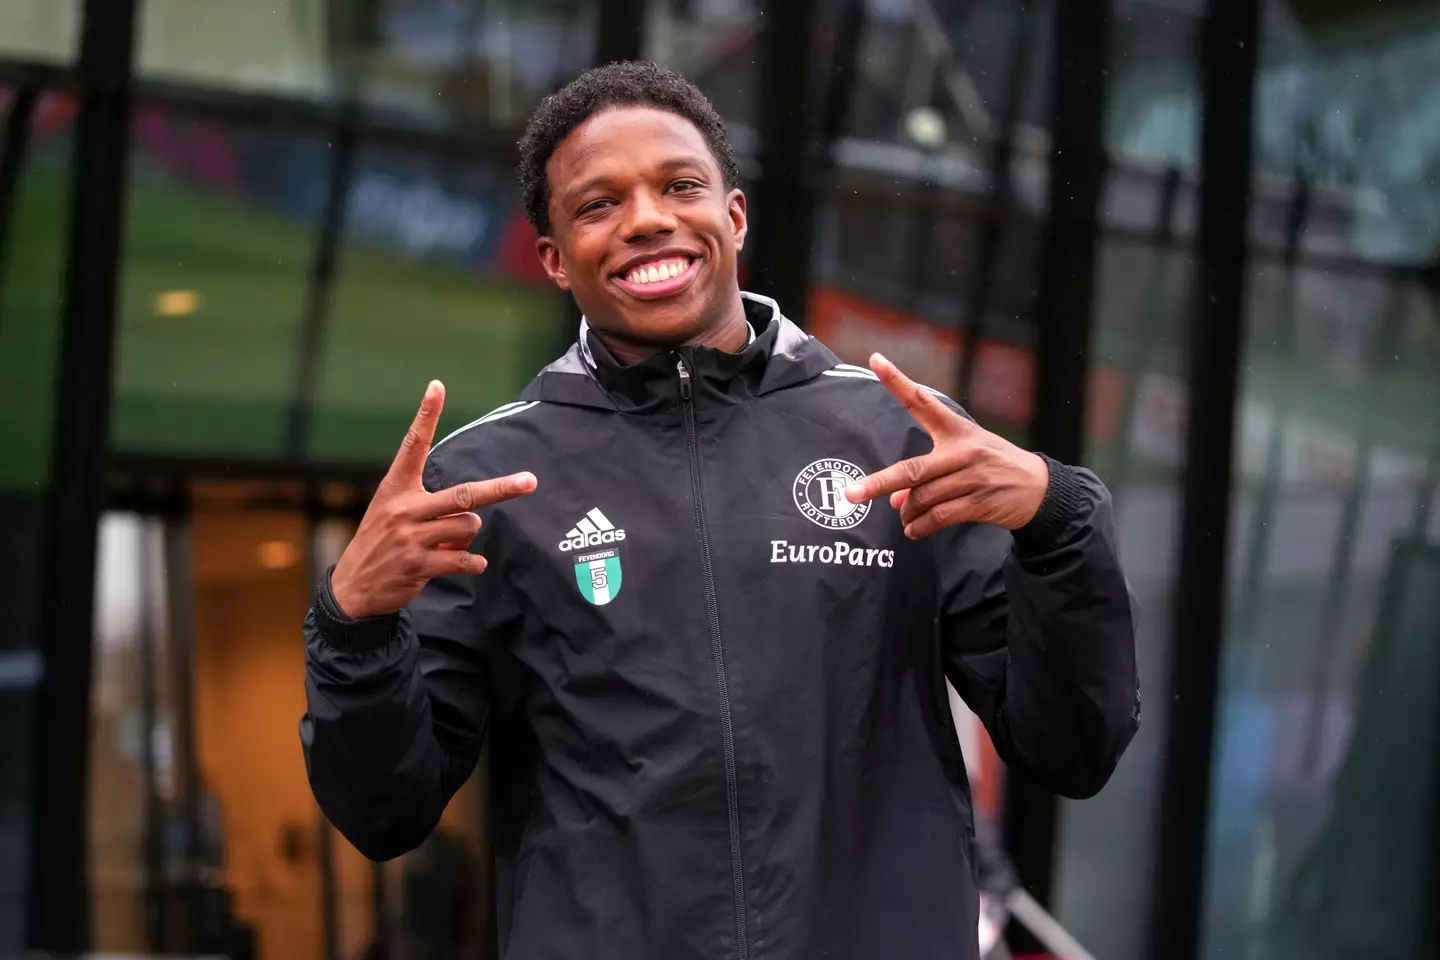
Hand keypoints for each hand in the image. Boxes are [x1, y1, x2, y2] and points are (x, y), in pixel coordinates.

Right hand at [330, 381, 537, 618]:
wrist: (353, 587)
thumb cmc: (380, 543)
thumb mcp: (392, 513)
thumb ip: (429, 508)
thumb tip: (470, 517)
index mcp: (396, 487)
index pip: (413, 445)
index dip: (426, 415)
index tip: (437, 386)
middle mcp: (404, 508)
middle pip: (464, 495)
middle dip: (501, 489)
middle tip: (529, 481)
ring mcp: (412, 538)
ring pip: (468, 527)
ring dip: (468, 535)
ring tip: (448, 543)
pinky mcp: (419, 565)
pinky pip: (464, 559)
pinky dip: (473, 563)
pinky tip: (469, 563)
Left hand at [844, 353, 1048, 538]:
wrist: (1040, 489)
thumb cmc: (993, 466)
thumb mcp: (964, 458)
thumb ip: (927, 474)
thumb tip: (895, 500)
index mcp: (957, 430)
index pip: (922, 401)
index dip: (897, 381)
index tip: (875, 359)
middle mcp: (963, 451)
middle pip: (913, 470)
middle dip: (879, 483)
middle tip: (851, 494)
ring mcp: (972, 477)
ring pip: (923, 498)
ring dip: (907, 512)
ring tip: (904, 518)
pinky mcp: (980, 502)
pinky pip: (940, 517)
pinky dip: (921, 527)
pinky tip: (914, 531)